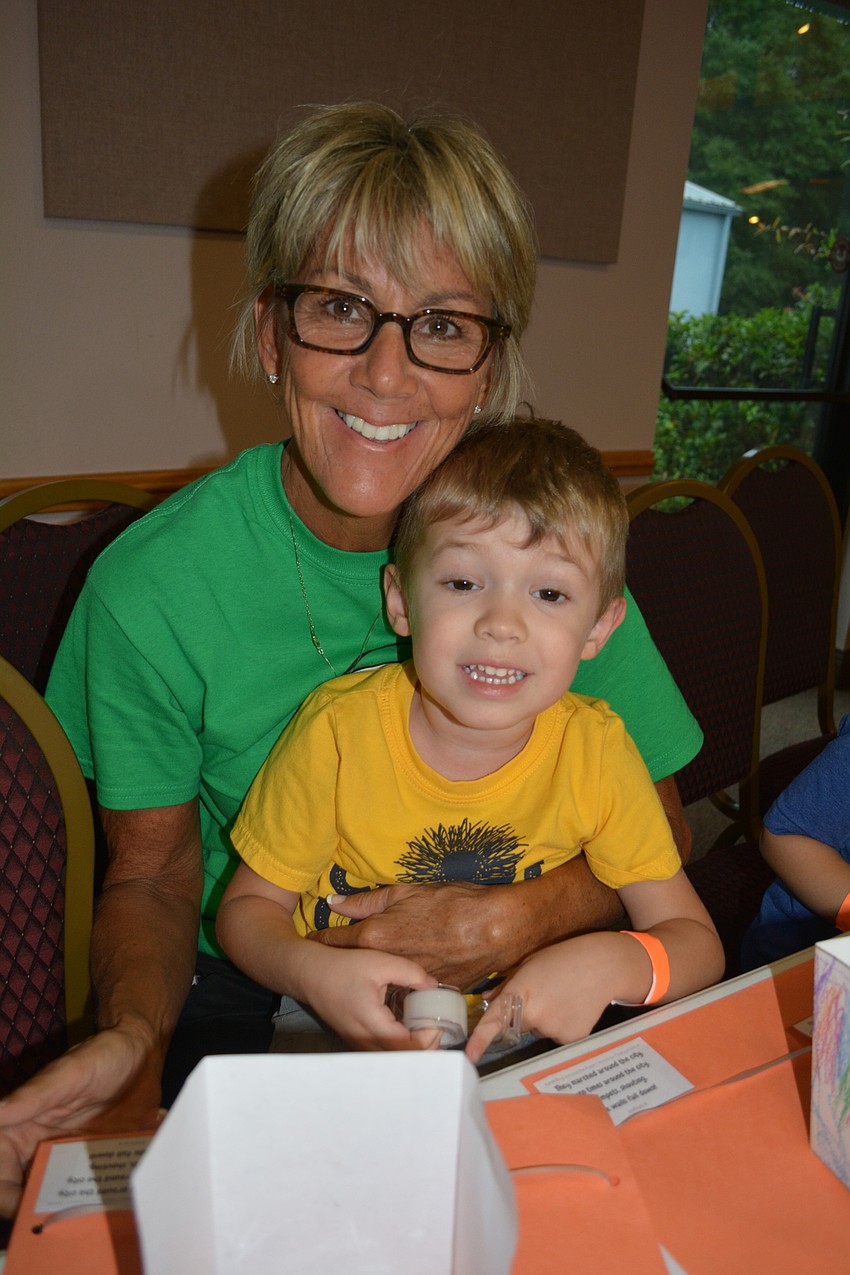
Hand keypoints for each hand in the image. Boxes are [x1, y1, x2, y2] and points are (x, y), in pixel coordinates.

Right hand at [0, 1026, 161, 1217]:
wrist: (142, 1052)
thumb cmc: (101, 1055)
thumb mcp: (70, 1072)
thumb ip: (35, 1094)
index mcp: (22, 1130)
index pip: (1, 1174)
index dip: (6, 1197)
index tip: (25, 1210)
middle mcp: (41, 1150)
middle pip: (27, 1194)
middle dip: (37, 1213)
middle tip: (61, 1224)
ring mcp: (70, 1159)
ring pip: (59, 1197)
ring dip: (68, 1212)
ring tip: (87, 1221)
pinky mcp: (97, 1163)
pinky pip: (90, 1190)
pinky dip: (96, 1202)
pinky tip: (111, 1208)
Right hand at [300, 948, 437, 1050]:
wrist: (310, 973)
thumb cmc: (342, 968)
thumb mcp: (380, 962)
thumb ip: (411, 973)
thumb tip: (433, 985)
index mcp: (373, 1025)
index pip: (409, 1049)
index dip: (429, 1041)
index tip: (439, 1024)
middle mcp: (365, 1041)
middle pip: (402, 1060)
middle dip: (424, 1049)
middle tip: (437, 1028)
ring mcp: (358, 1044)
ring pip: (392, 1059)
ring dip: (411, 1049)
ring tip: (424, 1028)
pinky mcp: (356, 1040)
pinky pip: (382, 1052)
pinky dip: (398, 1045)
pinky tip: (405, 1026)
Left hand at [309, 882, 507, 990]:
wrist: (497, 927)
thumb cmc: (453, 903)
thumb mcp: (406, 892)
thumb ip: (366, 901)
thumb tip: (334, 902)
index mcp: (376, 936)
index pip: (336, 941)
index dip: (322, 939)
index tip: (311, 941)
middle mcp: (388, 964)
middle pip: (357, 965)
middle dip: (347, 962)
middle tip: (336, 957)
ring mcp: (408, 983)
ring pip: (382, 984)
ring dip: (376, 979)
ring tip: (370, 972)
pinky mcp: (431, 994)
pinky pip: (409, 993)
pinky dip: (404, 987)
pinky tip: (406, 979)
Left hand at [465, 933, 630, 1063]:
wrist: (603, 965)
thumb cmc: (563, 959)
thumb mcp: (530, 965)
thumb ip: (506, 985)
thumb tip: (487, 1000)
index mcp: (520, 992)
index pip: (494, 1020)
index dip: (479, 1040)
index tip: (469, 1057)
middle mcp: (535, 1014)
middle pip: (519, 1025)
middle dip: (526, 1013)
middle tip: (546, 992)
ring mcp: (553, 1029)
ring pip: (539, 1031)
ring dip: (546, 1019)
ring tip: (563, 997)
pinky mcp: (570, 1038)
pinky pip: (557, 1037)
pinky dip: (562, 1026)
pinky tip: (574, 1008)